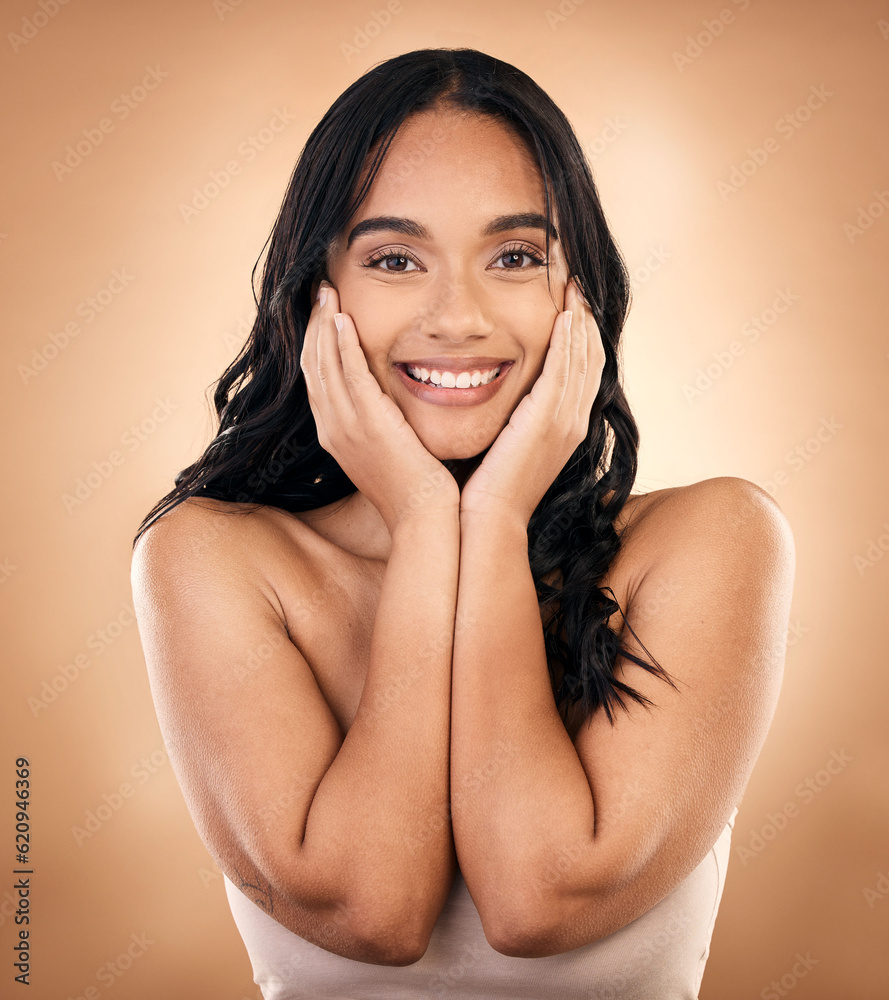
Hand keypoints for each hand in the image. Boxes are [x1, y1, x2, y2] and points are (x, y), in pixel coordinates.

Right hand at [300, 282, 459, 533]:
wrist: (423, 517)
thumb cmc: (415, 489)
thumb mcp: (388, 451)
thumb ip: (382, 424)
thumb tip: (391, 403)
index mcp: (335, 435)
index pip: (316, 379)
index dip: (316, 343)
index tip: (324, 314)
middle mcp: (332, 429)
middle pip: (312, 366)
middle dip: (314, 325)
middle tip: (321, 291)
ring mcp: (347, 427)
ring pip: (324, 365)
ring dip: (324, 325)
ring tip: (327, 293)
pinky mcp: (369, 424)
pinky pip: (349, 375)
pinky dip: (343, 345)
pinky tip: (342, 319)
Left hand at [459, 277, 604, 526]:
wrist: (488, 520)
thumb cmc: (488, 489)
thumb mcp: (508, 446)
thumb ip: (513, 419)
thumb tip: (500, 398)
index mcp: (565, 427)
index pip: (582, 370)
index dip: (580, 335)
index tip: (570, 304)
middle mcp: (573, 421)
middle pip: (590, 357)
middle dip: (585, 318)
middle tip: (576, 283)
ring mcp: (565, 421)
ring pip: (582, 358)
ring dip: (579, 320)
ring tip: (573, 286)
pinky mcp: (547, 421)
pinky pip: (563, 371)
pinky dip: (567, 341)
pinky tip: (564, 315)